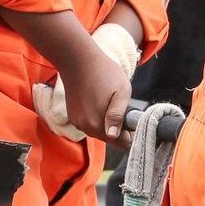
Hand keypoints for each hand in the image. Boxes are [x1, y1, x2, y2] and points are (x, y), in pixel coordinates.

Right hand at [31, 22, 137, 145]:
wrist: (78, 62)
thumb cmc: (104, 73)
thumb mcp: (121, 92)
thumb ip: (118, 115)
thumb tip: (113, 136)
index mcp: (98, 124)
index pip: (120, 143)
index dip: (131, 134)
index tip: (133, 119)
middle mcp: (85, 127)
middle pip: (109, 138)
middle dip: (119, 128)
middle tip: (123, 107)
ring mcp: (77, 122)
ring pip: (99, 131)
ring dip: (107, 123)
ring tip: (110, 103)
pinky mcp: (73, 117)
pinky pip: (89, 124)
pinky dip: (97, 118)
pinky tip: (99, 102)